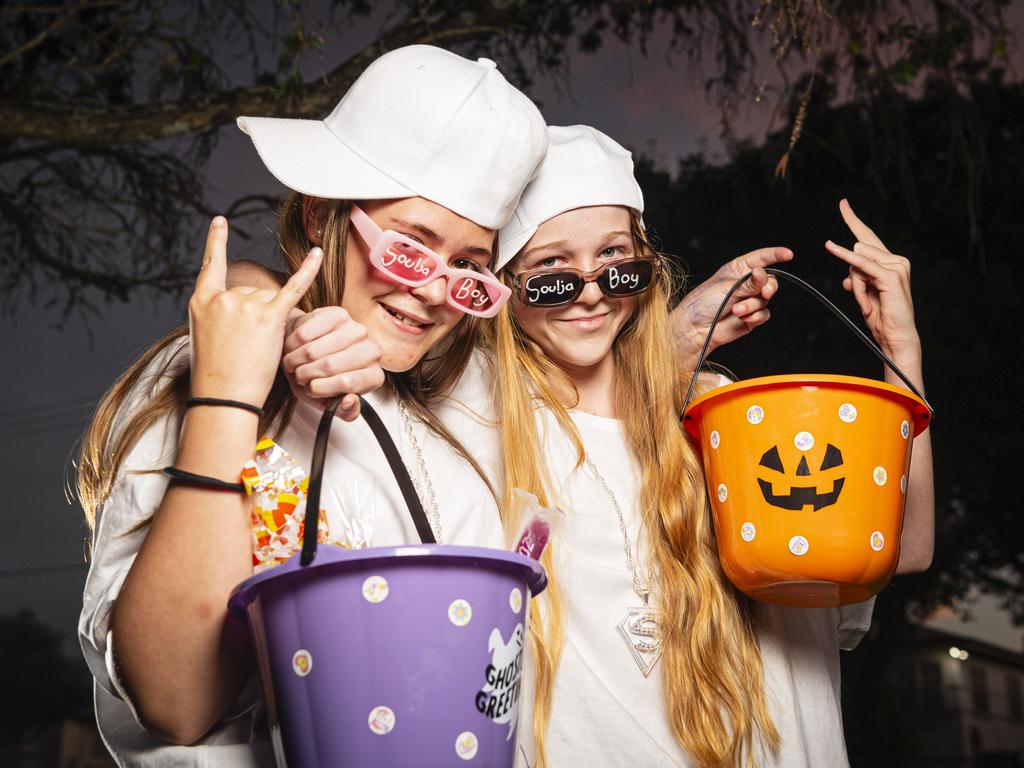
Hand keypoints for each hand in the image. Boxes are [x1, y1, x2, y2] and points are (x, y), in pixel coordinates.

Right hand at [189, 216, 322, 405]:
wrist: (223, 397)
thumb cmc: (216, 376)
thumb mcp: (206, 338)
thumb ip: (220, 316)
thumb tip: (245, 311)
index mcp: (201, 302)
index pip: (211, 267)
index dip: (215, 243)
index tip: (220, 221)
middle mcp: (223, 297)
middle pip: (251, 293)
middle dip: (255, 318)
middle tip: (245, 349)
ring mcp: (246, 304)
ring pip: (269, 301)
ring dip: (270, 323)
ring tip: (256, 351)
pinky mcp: (269, 316)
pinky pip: (293, 288)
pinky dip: (308, 271)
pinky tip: (318, 253)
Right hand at [282, 306, 384, 421]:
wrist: (307, 350)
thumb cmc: (319, 379)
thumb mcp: (329, 402)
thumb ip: (343, 411)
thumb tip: (350, 401)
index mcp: (374, 376)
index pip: (348, 383)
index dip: (322, 389)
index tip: (311, 389)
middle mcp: (372, 351)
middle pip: (330, 366)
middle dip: (306, 375)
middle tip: (299, 376)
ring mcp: (357, 330)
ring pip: (314, 350)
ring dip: (295, 360)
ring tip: (294, 363)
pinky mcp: (339, 314)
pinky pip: (305, 333)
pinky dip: (292, 344)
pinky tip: (294, 347)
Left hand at [675, 245, 793, 362]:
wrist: (696, 328)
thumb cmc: (703, 303)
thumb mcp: (727, 287)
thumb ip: (749, 283)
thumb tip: (763, 273)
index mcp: (737, 269)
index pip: (761, 258)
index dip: (776, 254)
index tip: (788, 254)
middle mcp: (745, 284)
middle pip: (770, 281)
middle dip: (768, 287)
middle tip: (764, 292)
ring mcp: (748, 300)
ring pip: (765, 299)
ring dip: (753, 305)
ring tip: (736, 310)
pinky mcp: (750, 316)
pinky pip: (763, 314)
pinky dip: (755, 316)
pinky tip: (744, 318)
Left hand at [824, 199, 919, 358]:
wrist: (895, 335)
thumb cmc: (881, 317)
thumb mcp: (863, 295)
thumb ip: (856, 280)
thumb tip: (846, 277)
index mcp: (889, 262)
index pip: (867, 237)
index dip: (854, 219)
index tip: (843, 203)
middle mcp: (896, 260)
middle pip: (857, 254)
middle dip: (855, 280)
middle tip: (867, 303)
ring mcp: (896, 266)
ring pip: (856, 263)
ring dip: (857, 287)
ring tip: (870, 306)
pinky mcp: (891, 276)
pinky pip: (861, 266)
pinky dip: (850, 266)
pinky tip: (835, 250)